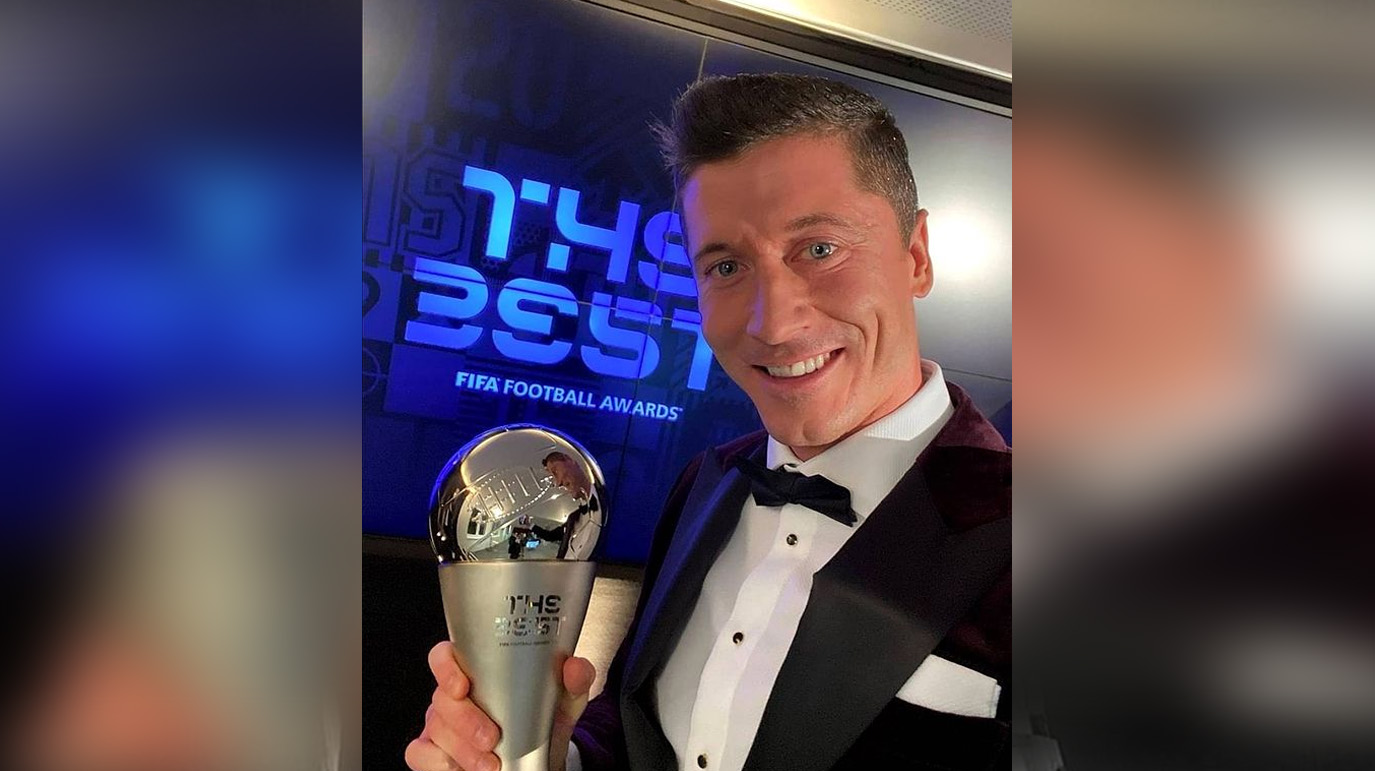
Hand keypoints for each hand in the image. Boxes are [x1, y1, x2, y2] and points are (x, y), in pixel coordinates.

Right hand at [405, 641, 595, 770]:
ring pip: (434, 731)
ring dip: (462, 750)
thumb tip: (575, 667)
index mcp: (476, 673)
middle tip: (491, 738)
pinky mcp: (432, 752)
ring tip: (490, 764)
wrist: (540, 759)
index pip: (445, 656)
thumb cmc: (542, 722)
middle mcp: (453, 696)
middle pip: (440, 699)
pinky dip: (439, 764)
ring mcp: (439, 725)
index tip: (462, 686)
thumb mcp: (563, 701)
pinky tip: (463, 770)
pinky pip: (420, 754)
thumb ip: (574, 681)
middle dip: (465, 721)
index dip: (446, 667)